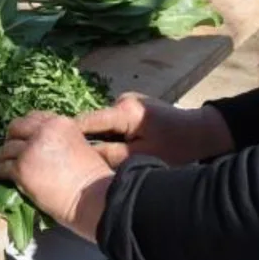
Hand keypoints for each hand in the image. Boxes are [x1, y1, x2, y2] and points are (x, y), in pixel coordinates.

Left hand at [0, 112, 113, 241]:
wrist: (92, 197)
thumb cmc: (92, 178)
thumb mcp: (79, 145)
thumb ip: (59, 139)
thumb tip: (40, 144)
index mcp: (59, 123)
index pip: (34, 117)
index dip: (26, 128)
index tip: (23, 137)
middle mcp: (42, 131)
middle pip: (16, 127)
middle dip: (11, 138)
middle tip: (11, 149)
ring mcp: (30, 150)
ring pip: (6, 148)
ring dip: (3, 157)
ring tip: (3, 164)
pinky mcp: (21, 169)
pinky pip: (3, 168)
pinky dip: (0, 173)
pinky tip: (1, 177)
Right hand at [77, 92, 233, 168]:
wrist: (204, 133)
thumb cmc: (176, 148)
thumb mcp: (141, 156)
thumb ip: (110, 155)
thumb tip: (83, 155)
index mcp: (124, 110)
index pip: (87, 121)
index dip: (70, 135)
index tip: (54, 148)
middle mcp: (123, 99)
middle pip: (96, 122)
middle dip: (89, 140)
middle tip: (78, 160)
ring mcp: (128, 100)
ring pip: (106, 123)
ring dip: (104, 138)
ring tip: (106, 157)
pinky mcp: (134, 105)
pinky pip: (116, 121)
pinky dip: (115, 134)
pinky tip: (123, 147)